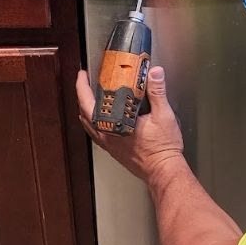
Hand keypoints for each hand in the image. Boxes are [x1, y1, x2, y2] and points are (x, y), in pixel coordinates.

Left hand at [76, 65, 183, 182]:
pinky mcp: (113, 151)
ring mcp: (108, 144)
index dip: (82, 86)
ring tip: (90, 99)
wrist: (163, 170)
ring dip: (86, 110)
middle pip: (84, 112)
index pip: (89, 101)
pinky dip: (93, 123)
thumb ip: (157, 92)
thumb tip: (155, 74)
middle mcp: (106, 134)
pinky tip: (102, 121)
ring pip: (87, 125)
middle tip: (84, 83)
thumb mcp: (163, 115)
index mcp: (114, 123)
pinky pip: (95, 134)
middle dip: (82, 95)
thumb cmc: (162, 148)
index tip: (82, 75)